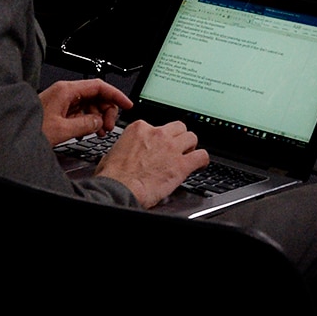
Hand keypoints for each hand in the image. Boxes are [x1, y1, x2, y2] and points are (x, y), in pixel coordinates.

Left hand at [38, 78, 130, 145]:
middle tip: (107, 126)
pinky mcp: (59, 110)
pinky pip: (80, 112)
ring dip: (97, 118)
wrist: (12, 135)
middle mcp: (64, 92)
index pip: (99, 86)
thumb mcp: (63, 130)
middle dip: (106, 110)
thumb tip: (99, 122)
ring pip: (89, 105)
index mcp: (66, 90)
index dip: (116, 94)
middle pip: (96, 96)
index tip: (127, 104)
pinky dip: (87, 121)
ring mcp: (61, 101)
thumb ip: (86, 124)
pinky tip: (86, 132)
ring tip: (98, 132)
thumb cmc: (31, 128)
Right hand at [94, 120, 209, 208]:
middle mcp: (158, 134)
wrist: (119, 188)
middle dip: (179, 137)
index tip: (160, 145)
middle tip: (177, 148)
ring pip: (192, 137)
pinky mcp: (181, 164)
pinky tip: (200, 165)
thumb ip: (127, 146)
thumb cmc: (113, 176)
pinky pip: (202, 156)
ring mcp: (171, 148)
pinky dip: (202, 160)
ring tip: (188, 155)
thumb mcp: (114, 151)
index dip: (161, 137)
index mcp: (140, 129)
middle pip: (179, 127)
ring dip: (191, 147)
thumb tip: (129, 151)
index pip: (158, 126)